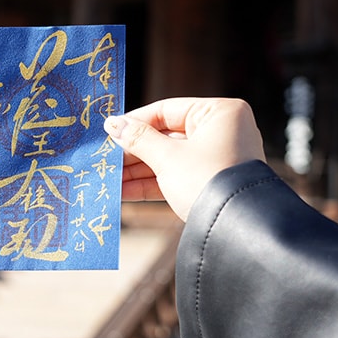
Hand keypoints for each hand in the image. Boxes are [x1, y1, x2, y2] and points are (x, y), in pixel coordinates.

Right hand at [103, 98, 265, 220]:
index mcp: (218, 113)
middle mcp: (220, 132)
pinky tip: (121, 191)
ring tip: (107, 177)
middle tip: (104, 158)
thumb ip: (138, 139)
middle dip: (132, 151)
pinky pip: (173, 177)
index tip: (108, 132)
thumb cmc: (207, 180)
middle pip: (164, 136)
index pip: (166, 110)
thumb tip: (113, 125)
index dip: (134, 122)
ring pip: (166, 159)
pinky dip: (149, 184)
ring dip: (136, 170)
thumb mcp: (168, 157)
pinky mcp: (208, 183)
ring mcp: (215, 159)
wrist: (233, 228)